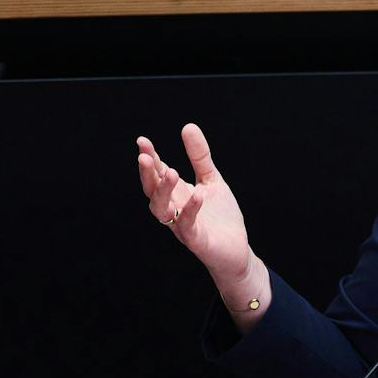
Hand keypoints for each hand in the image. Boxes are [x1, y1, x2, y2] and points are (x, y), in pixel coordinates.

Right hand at [136, 123, 252, 284]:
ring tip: (171, 172)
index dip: (149, 157)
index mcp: (176, 193)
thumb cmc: (220, 217)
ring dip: (163, 191)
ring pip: (161, 209)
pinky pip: (187, 225)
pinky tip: (197, 194)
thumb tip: (188, 126)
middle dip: (147, 173)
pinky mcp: (196, 240)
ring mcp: (182, 225)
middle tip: (144, 156)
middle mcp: (173, 209)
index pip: (157, 173)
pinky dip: (191, 210)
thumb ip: (199, 157)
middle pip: (152, 190)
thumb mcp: (211, 180)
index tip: (142, 140)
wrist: (236, 250)